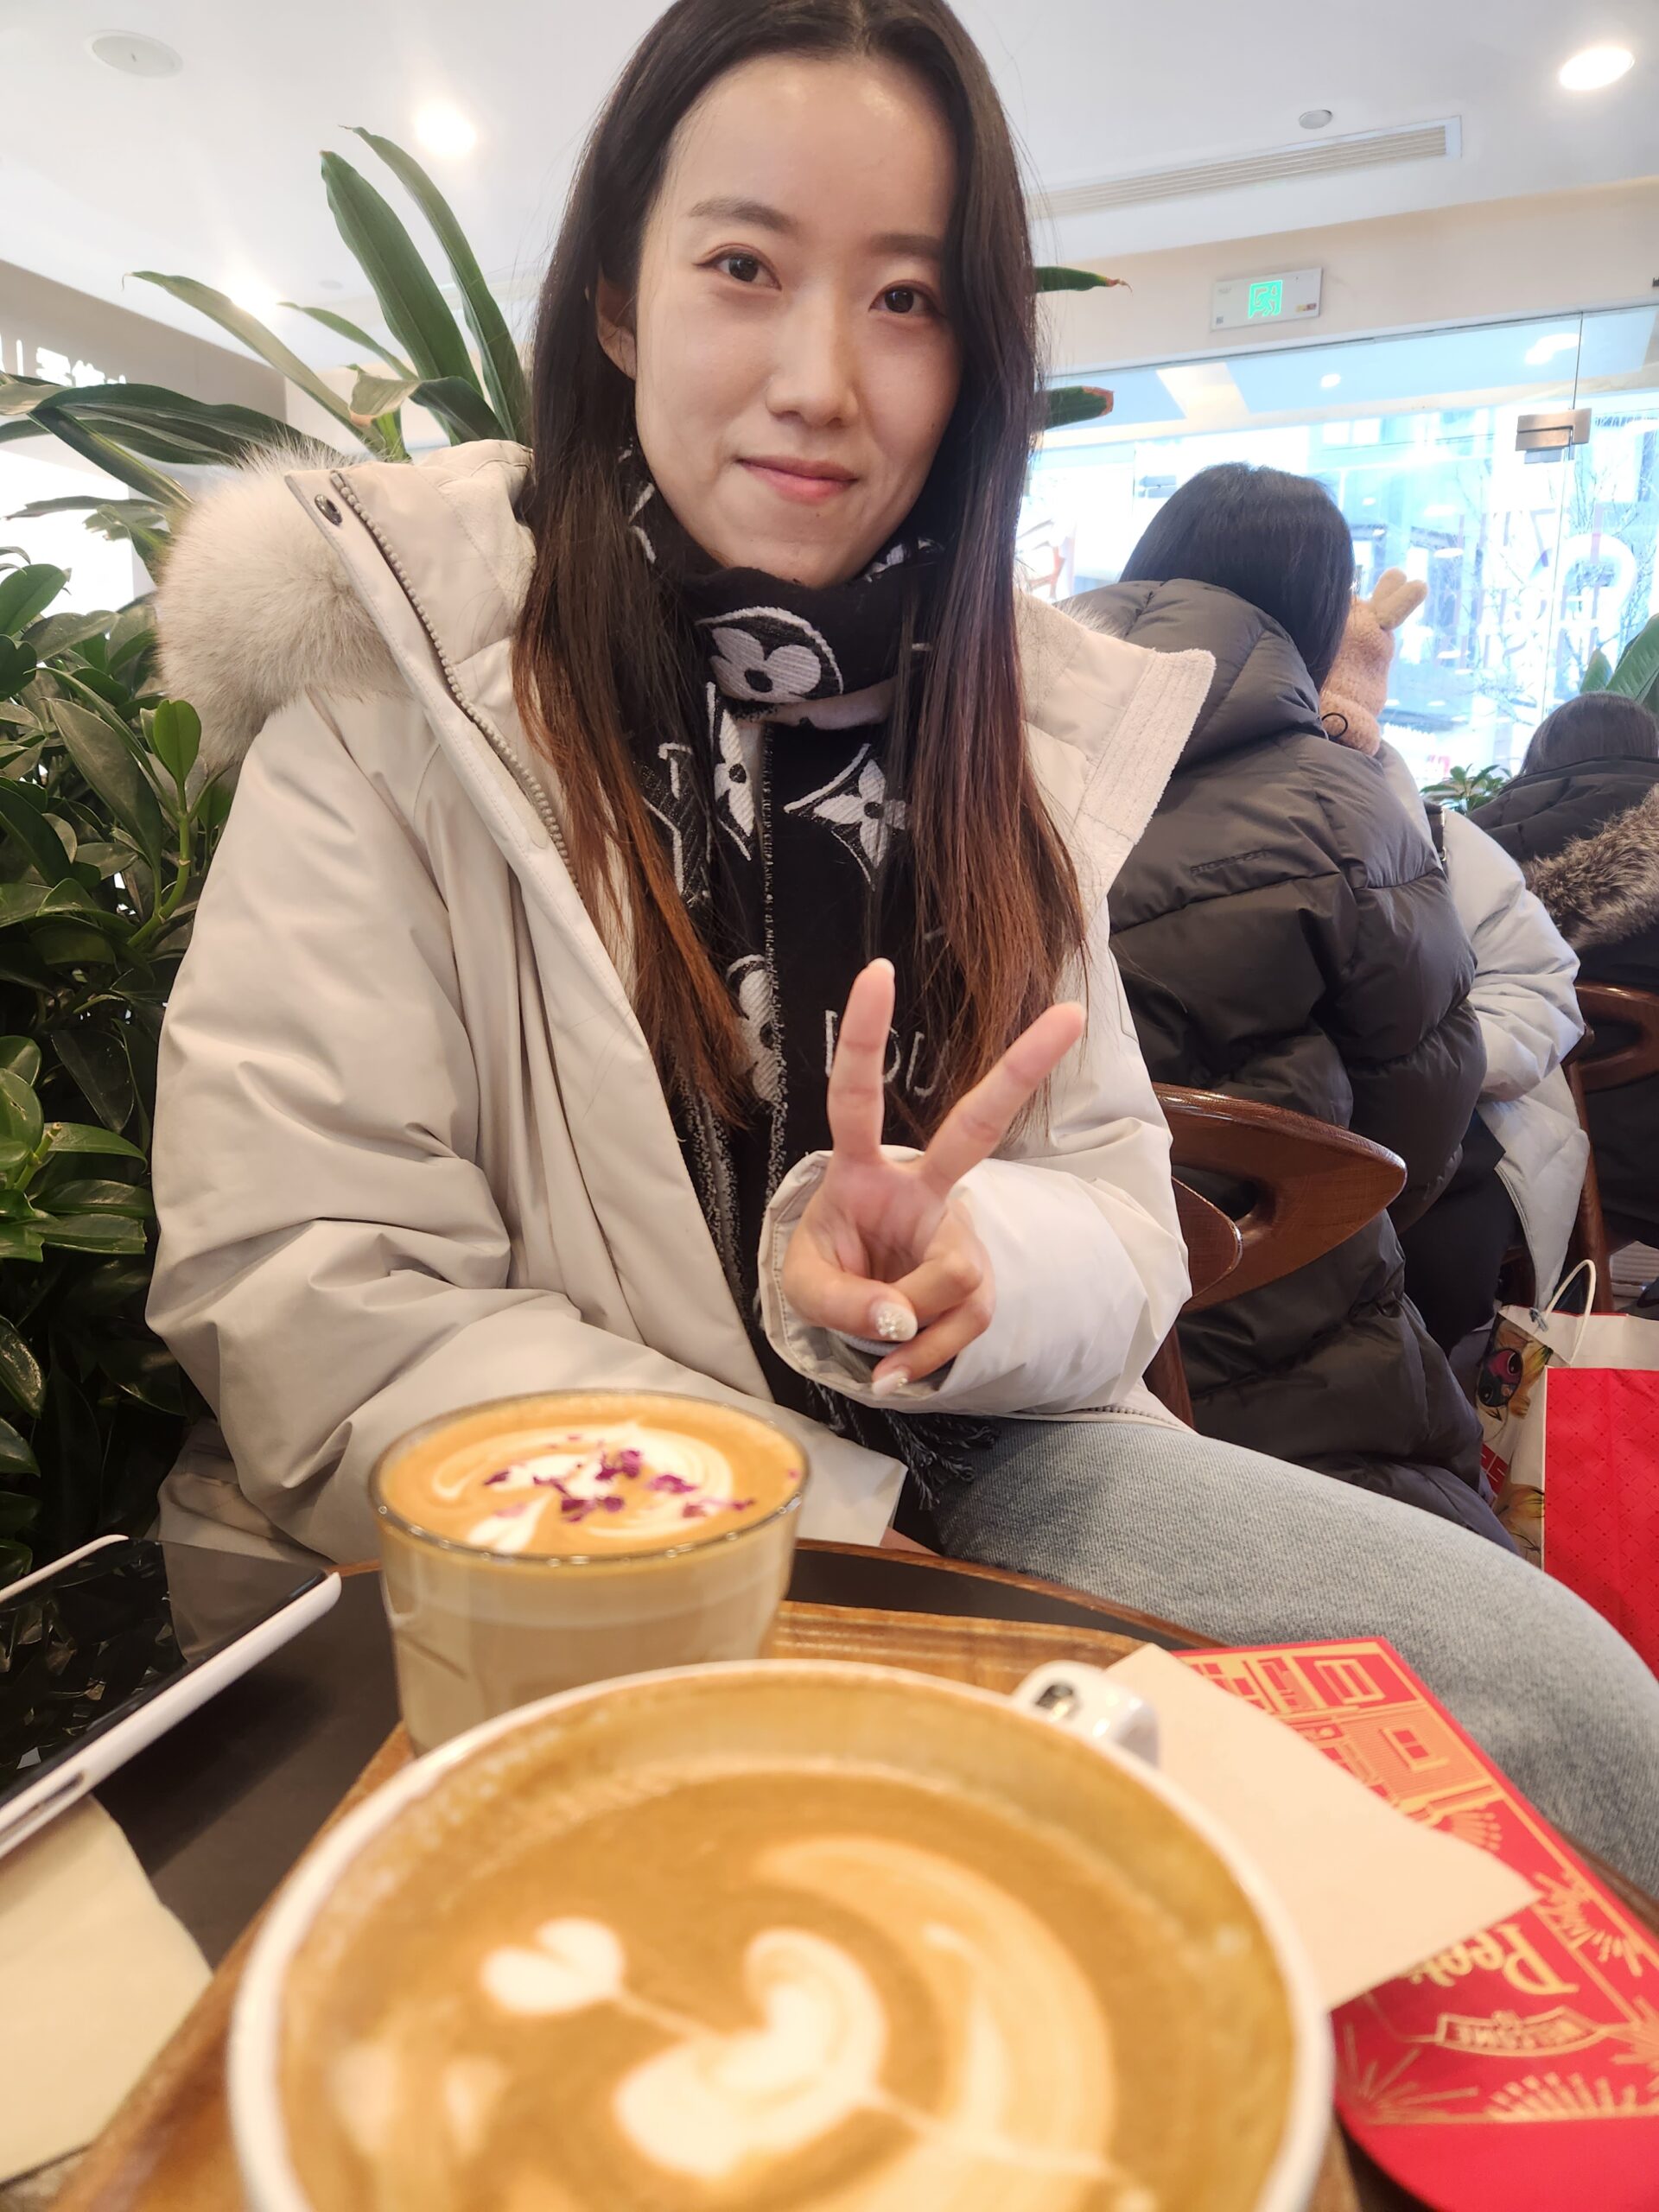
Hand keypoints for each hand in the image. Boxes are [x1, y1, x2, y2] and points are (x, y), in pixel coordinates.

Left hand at [780, 960, 1084, 1388]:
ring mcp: (957, 1233)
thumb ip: (844, 1301)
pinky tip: (898, 1372)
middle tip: (1072, 1014)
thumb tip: (899, 1319)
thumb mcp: (805, 1291)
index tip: (878, 971)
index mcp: (862, 1170)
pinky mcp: (981, 1282)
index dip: (863, 1039)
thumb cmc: (829, 1275)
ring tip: (879, 1336)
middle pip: (978, 1126)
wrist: (861, 1322)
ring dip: (908, 1324)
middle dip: (1023, 1068)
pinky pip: (961, 1325)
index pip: (857, 1099)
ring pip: (952, 1276)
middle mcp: (922, 1188)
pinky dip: (921, 1359)